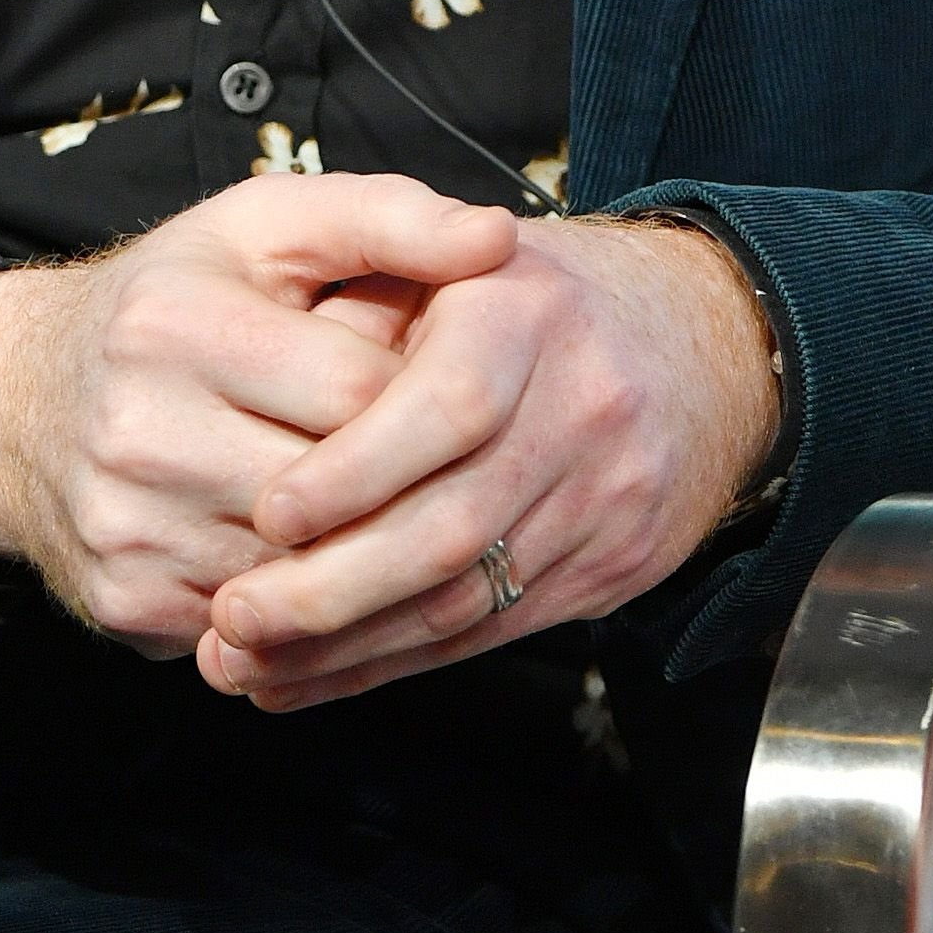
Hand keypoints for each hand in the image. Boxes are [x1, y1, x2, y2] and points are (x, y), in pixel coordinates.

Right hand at [0, 173, 517, 651]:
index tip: (437, 388)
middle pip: (337, 494)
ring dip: (362, 547)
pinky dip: (306, 599)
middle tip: (433, 458)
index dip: (420, 398)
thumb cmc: (176, 298)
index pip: (358, 394)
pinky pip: (263, 625)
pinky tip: (324, 556)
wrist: (21, 399)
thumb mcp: (267, 227)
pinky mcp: (127, 605)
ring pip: (308, 572)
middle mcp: (138, 430)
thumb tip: (497, 238)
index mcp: (176, 323)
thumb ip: (388, 219)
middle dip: (400, 480)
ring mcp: (128, 529)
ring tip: (385, 504)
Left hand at [196, 218, 779, 710]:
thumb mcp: (451, 257)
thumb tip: (271, 389)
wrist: (699, 338)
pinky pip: (488, 633)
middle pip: (453, 528)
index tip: (267, 512)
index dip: (355, 470)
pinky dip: (390, 663)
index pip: (450, 406)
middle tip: (233, 616)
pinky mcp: (611, 570)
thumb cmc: (533, 296)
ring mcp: (605, 502)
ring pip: (464, 600)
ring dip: (345, 646)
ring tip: (246, 664)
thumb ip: (367, 304)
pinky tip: (312, 676)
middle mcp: (580, 411)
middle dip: (330, 588)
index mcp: (529, 316)